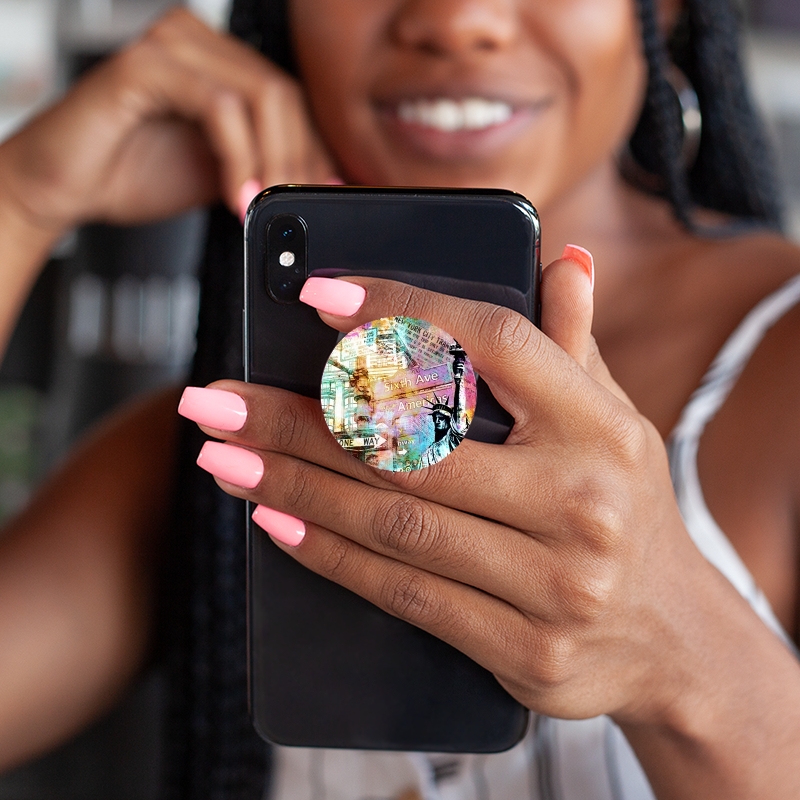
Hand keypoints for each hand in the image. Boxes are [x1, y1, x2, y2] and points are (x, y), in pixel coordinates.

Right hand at [0, 8, 335, 234]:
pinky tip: (236, 196)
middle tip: (294, 208)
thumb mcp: (220, 174)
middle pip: (283, 95)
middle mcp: (197, 42)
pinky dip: (238, 157)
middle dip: (298, 161)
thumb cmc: (131, 173)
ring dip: (273, 161)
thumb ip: (263, 168)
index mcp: (217, 62)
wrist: (64, 186)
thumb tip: (315, 185)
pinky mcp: (145, 64)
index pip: (289, 99)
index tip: (322, 195)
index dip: (313, 151)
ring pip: (260, 96)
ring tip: (264, 207)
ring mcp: (170, 46)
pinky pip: (219, 106)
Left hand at [184, 256, 716, 731]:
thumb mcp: (614, 419)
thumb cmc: (623, 505)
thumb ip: (572, 343)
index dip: (401, 314)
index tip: (316, 295)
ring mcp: (557, 583)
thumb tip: (559, 259)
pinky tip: (274, 519)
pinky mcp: (526, 650)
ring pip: (395, 522)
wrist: (672, 637)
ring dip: (292, 483)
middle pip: (414, 444)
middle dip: (298, 417)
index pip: (491, 344)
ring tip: (220, 453)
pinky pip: (405, 595)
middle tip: (214, 396)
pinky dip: (330, 554)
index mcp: (603, 426)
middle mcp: (583, 500)